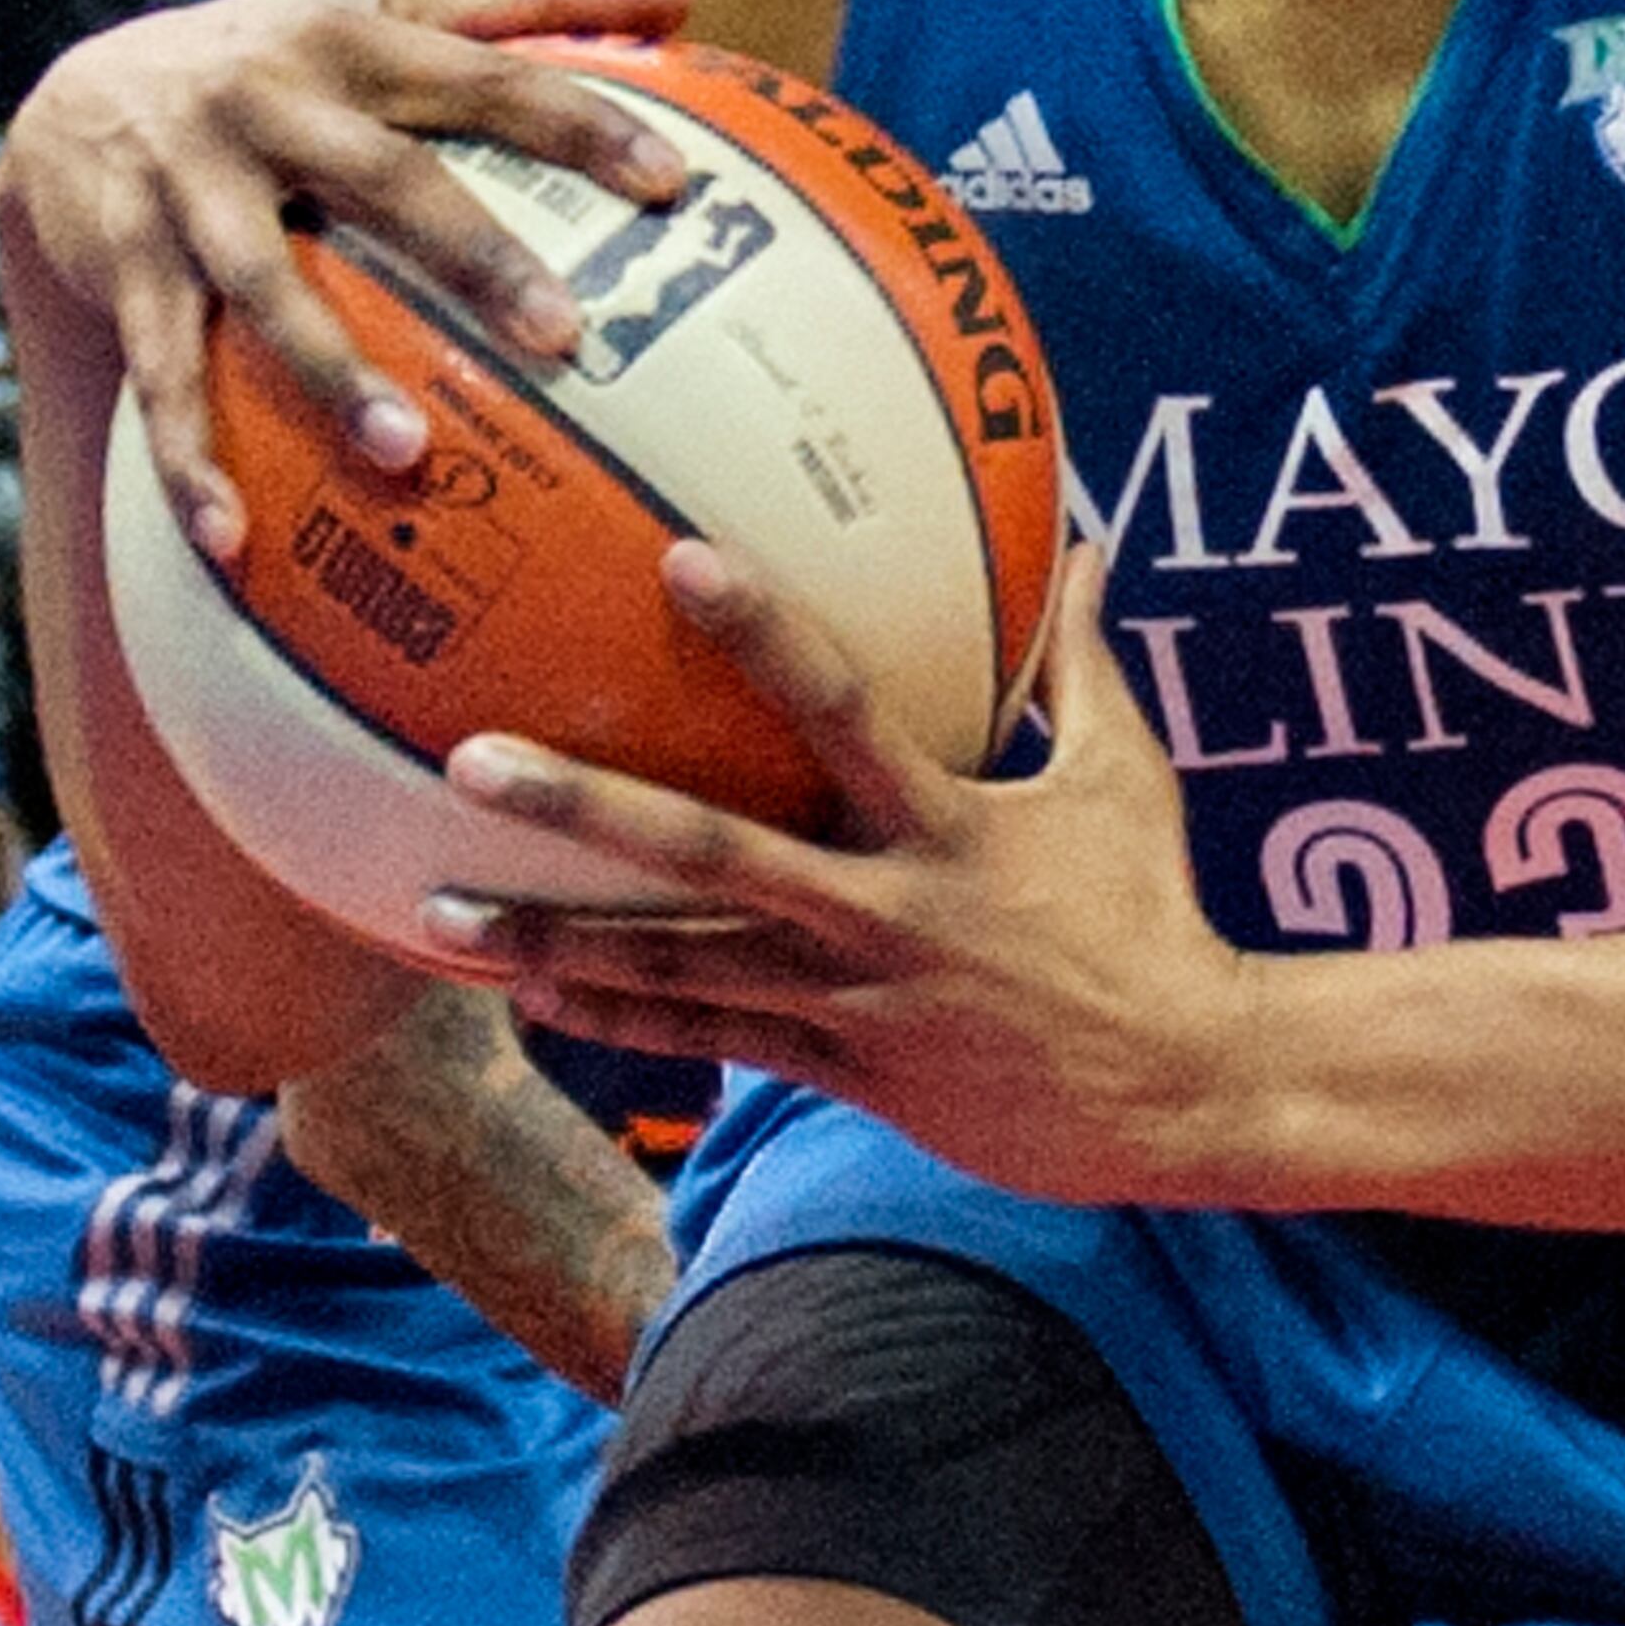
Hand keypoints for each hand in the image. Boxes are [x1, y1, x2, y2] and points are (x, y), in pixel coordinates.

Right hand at [0, 0, 698, 558]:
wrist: (80, 97)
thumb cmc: (288, 60)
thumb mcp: (387, 3)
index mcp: (355, 43)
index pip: (485, 76)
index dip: (578, 122)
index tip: (672, 184)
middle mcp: (273, 104)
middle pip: (385, 179)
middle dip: (473, 255)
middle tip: (563, 337)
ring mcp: (193, 187)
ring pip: (267, 285)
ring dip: (333, 373)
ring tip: (406, 454)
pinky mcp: (129, 266)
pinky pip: (162, 373)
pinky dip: (190, 459)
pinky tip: (234, 541)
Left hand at [418, 542, 1261, 1209]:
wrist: (1184, 1087)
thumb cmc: (1153, 911)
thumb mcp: (1126, 772)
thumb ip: (1082, 658)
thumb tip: (1086, 538)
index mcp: (952, 826)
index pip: (842, 710)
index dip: (764, 633)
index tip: (679, 559)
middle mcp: (887, 913)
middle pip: (715, 855)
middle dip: (588, 810)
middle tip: (473, 762)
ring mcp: (857, 1003)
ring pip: (680, 969)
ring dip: (556, 942)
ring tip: (439, 914)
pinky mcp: (846, 1074)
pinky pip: (714, 1042)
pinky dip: (621, 1018)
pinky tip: (530, 993)